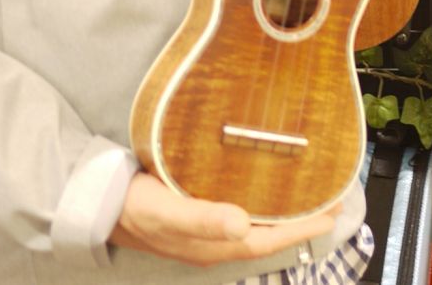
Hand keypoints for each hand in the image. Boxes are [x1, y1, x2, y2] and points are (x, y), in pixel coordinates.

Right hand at [108, 170, 334, 264]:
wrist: (100, 204)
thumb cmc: (135, 208)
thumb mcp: (168, 212)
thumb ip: (203, 218)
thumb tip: (244, 225)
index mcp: (213, 246)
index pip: (268, 242)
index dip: (301, 229)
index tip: (332, 213)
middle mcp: (214, 243)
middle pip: (266, 236)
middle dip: (298, 221)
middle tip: (329, 199)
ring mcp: (205, 231)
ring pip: (254, 225)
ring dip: (280, 212)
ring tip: (306, 192)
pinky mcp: (196, 214)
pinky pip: (237, 212)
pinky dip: (257, 202)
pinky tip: (262, 185)